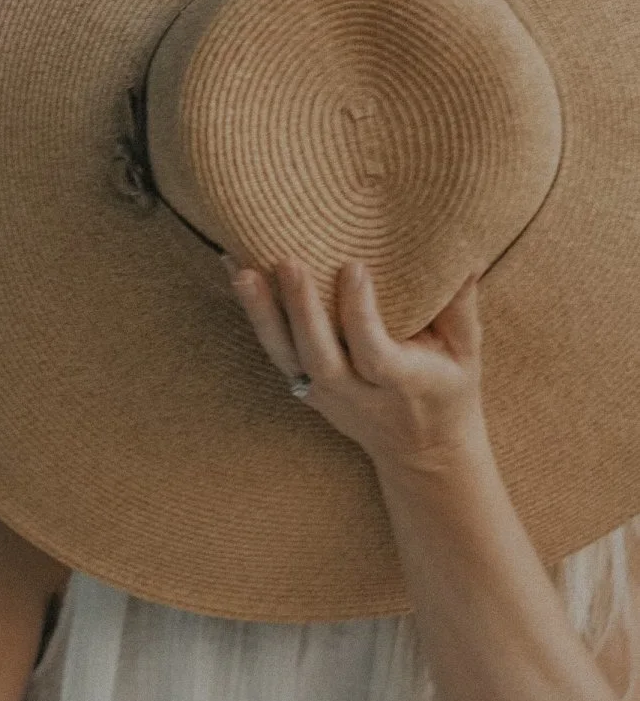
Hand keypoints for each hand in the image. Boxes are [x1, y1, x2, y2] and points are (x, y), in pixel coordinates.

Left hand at [226, 255, 489, 475]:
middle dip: (301, 310)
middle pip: (319, 358)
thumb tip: (467, 250)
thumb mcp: (466, 353)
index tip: (354, 266)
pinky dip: (253, 313)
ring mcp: (324, 394)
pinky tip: (234, 271)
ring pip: (285, 358)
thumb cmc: (447, 388)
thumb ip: (461, 304)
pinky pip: (274, 350)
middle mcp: (356, 394)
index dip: (360, 314)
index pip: (374, 353)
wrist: (421, 451)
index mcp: (402, 383)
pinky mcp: (303, 387)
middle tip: (288, 262)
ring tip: (238, 267)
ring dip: (260, 312)